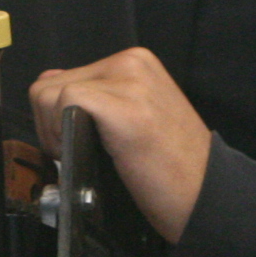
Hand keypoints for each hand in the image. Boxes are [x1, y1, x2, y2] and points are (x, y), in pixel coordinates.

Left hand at [29, 48, 212, 244]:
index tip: (78, 144)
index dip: (56, 118)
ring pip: (49, 95)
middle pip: (50, 86)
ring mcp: (129, 81)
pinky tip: (84, 154)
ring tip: (86, 154)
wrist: (208, 194)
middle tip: (82, 153)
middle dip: (52, 126)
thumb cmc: (171, 167)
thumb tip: (48, 84)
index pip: (63, 77)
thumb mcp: (133, 115)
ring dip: (54, 133)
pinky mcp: (123, 106)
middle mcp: (131, 62)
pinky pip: (63, 103)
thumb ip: (95, 95)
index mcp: (135, 62)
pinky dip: (60, 135)